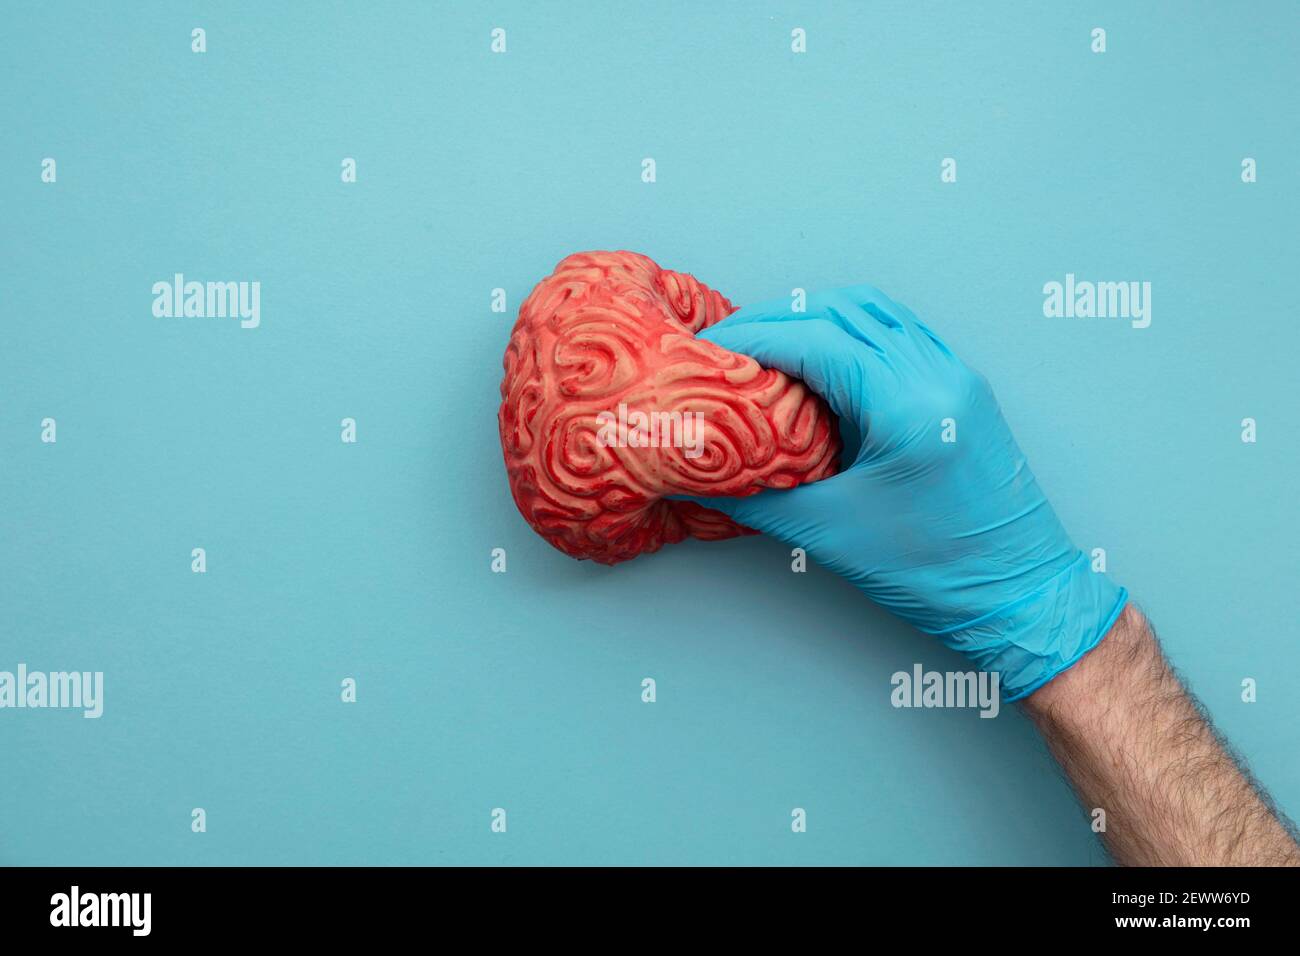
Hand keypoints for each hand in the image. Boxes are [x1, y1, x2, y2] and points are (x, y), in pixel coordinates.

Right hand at [688, 285, 1126, 699]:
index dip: (751, 337)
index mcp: (908, 405)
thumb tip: (702, 474)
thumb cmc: (936, 573)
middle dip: (772, 319)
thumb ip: (758, 496)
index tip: (707, 350)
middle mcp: (936, 374)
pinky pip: (899, 332)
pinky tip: (819, 359)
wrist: (1019, 596)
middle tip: (723, 344)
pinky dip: (850, 332)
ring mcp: (955, 375)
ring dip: (812, 317)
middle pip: (839, 310)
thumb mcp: (830, 534)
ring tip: (764, 345)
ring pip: (872, 311)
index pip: (812, 340)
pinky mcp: (962, 387)